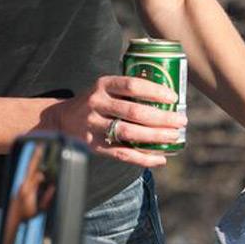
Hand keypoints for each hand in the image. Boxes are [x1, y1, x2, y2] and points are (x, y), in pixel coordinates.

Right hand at [42, 76, 187, 167]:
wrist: (62, 119)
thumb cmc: (96, 102)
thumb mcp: (106, 88)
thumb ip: (129, 91)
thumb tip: (170, 99)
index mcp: (102, 85)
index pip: (132, 86)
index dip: (155, 91)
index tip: (174, 98)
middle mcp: (96, 104)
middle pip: (134, 112)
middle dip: (162, 117)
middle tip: (181, 120)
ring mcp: (93, 126)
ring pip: (129, 133)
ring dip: (156, 136)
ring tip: (174, 136)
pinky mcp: (94, 145)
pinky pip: (122, 154)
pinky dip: (143, 158)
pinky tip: (160, 158)